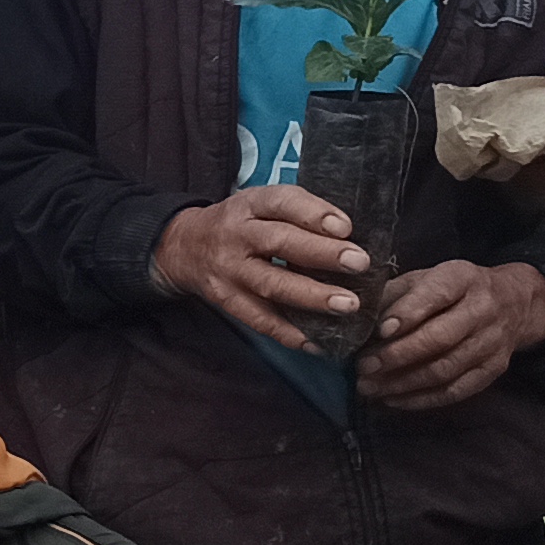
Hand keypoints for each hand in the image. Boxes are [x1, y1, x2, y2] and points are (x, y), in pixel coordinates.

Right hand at [149, 188, 368, 346]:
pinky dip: (289, 332)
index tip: (345, 227)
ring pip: (271, 284)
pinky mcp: (226, 300)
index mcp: (250, 205)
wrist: (185, 247)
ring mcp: (229, 271)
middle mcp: (236, 236)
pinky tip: (318, 341)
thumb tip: (353, 238)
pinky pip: (259, 319)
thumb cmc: (241, 224)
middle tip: (359, 263)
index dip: (313, 214)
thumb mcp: (261, 206)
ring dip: (312, 296)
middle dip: (322, 254)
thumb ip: (299, 216)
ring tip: (348, 305)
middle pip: (279, 243)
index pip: (281, 203)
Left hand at [355, 259, 544, 410]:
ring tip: (370, 387)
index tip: (379, 331)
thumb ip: (393, 296)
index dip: (407, 314)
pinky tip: (393, 399)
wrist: (513, 302)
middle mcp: (483, 309)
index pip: (435, 295)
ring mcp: (492, 342)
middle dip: (397, 356)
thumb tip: (357, 323)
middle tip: (363, 367)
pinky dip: (421, 399)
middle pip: (440, 338)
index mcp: (462, 278)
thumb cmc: (453, 290)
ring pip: (445, 369)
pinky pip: (456, 390)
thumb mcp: (424, 278)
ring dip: (403, 383)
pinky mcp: (494, 369)